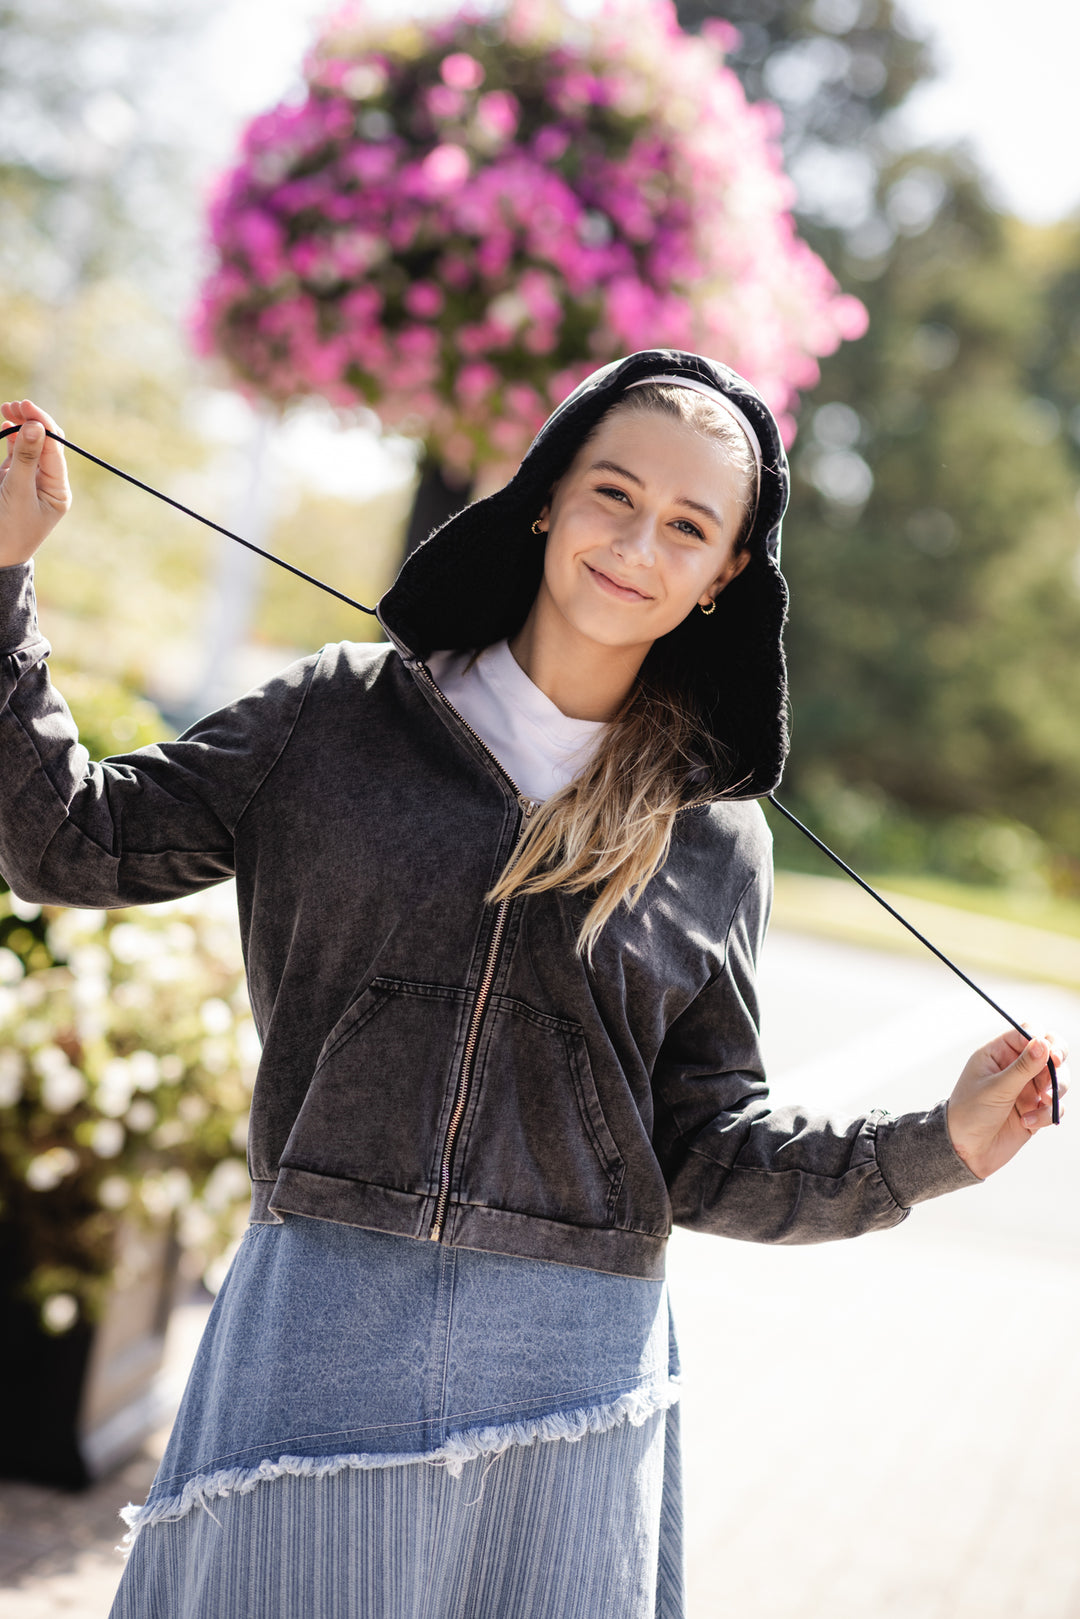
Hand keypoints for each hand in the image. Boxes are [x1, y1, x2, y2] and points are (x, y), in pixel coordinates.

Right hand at [0, 399, 70, 565]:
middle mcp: (48, 483)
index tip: (26, 407)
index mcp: (58, 489)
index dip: (42, 424)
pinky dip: (11, 437)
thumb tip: (36, 425)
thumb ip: (24, 459)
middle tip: (12, 406)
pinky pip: (16, 453)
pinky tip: (6, 423)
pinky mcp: (13, 479)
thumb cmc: (9, 530)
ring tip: (7, 409)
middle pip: (45, 443)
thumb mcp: (16, 492)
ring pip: (29, 445)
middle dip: (31, 421)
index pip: (55, 448)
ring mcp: (30, 480)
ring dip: (20, 426)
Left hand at [946, 1028, 1067, 1178]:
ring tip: (1041, 1103)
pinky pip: (1055, 1105)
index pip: (1028, 1033)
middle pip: (1050, 1053)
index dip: (1044, 1039)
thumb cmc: (970, 1113)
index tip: (1052, 1053)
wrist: (966, 1151)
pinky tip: (1028, 1122)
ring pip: (1058, 1079)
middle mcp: (1015, 1068)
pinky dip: (1047, 1114)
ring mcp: (1027, 1089)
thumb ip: (1023, 1067)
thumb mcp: (996, 1088)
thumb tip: (1044, 1042)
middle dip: (1057, 1063)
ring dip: (1056, 1090)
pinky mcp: (1036, 1110)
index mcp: (998, 1054)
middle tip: (1056, 1071)